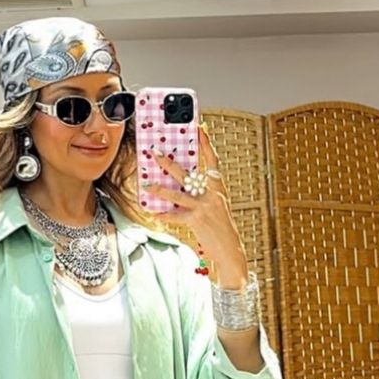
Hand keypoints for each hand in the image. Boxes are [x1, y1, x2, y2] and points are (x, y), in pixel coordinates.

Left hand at [143, 127, 249, 283]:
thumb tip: (182, 187)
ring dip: (160, 189)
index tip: (200, 128)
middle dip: (169, 163)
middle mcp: (212, 194)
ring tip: (147, 184)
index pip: (212, 161)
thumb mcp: (216, 207)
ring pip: (177, 194)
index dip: (206, 144)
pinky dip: (163, 215)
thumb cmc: (221, 229)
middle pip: (187, 174)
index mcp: (218, 188)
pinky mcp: (196, 220)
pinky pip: (175, 216)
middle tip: (156, 152)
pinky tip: (153, 212)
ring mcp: (204, 207)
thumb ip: (201, 195)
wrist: (231, 250)